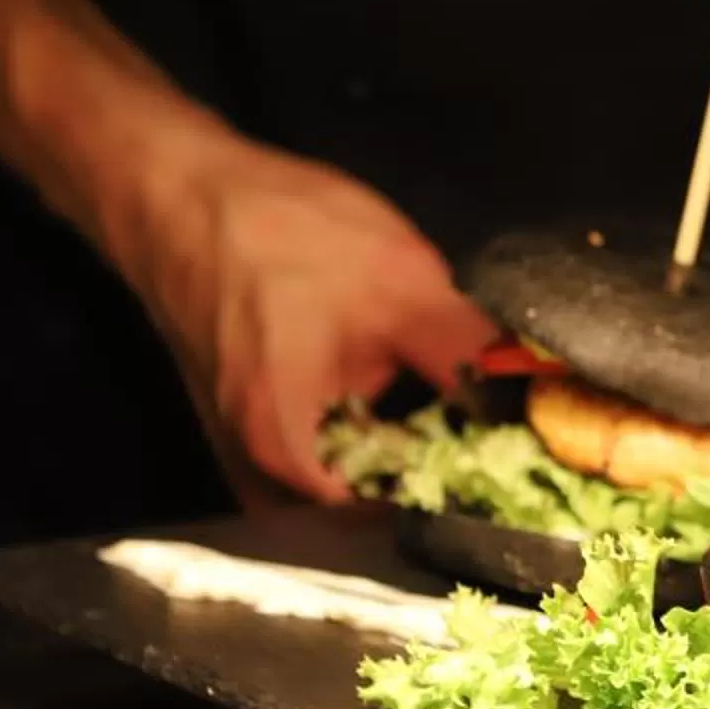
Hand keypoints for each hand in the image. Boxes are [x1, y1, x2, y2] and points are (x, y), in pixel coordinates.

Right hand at [118, 124, 498, 502]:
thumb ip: (469, 354)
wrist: (176, 190)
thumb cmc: (271, 233)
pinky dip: (360, 436)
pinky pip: (317, 457)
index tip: (515, 465)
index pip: (404, 518)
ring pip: (345, 485)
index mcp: (296, 457)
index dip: (469, 494)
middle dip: (437, 479)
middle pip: (372, 513)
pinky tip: (388, 395)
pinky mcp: (245, 426)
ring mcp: (247, 455)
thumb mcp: (401, 287)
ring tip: (444, 414)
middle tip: (491, 439)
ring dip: (399, 457)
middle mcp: (262, 476)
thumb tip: (533, 394)